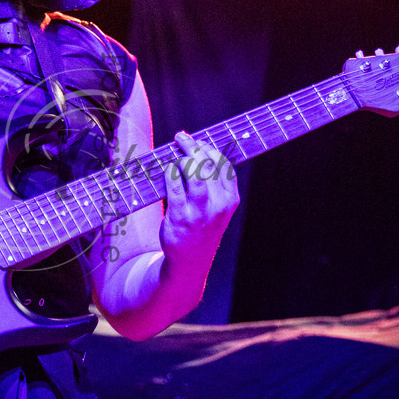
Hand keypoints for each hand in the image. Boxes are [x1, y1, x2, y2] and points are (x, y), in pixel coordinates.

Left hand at [160, 131, 238, 263]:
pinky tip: (168, 168)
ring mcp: (200, 212)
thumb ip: (214, 184)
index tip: (199, 140)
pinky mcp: (180, 217)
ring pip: (194, 173)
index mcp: (230, 201)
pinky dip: (171, 172)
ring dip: (184, 156)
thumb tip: (198, 151)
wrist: (190, 261)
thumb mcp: (217, 209)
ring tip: (176, 148)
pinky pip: (175, 187)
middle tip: (182, 137)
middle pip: (208, 166)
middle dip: (194, 146)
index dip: (210, 148)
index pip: (224, 166)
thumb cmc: (202, 228)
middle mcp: (218, 206)